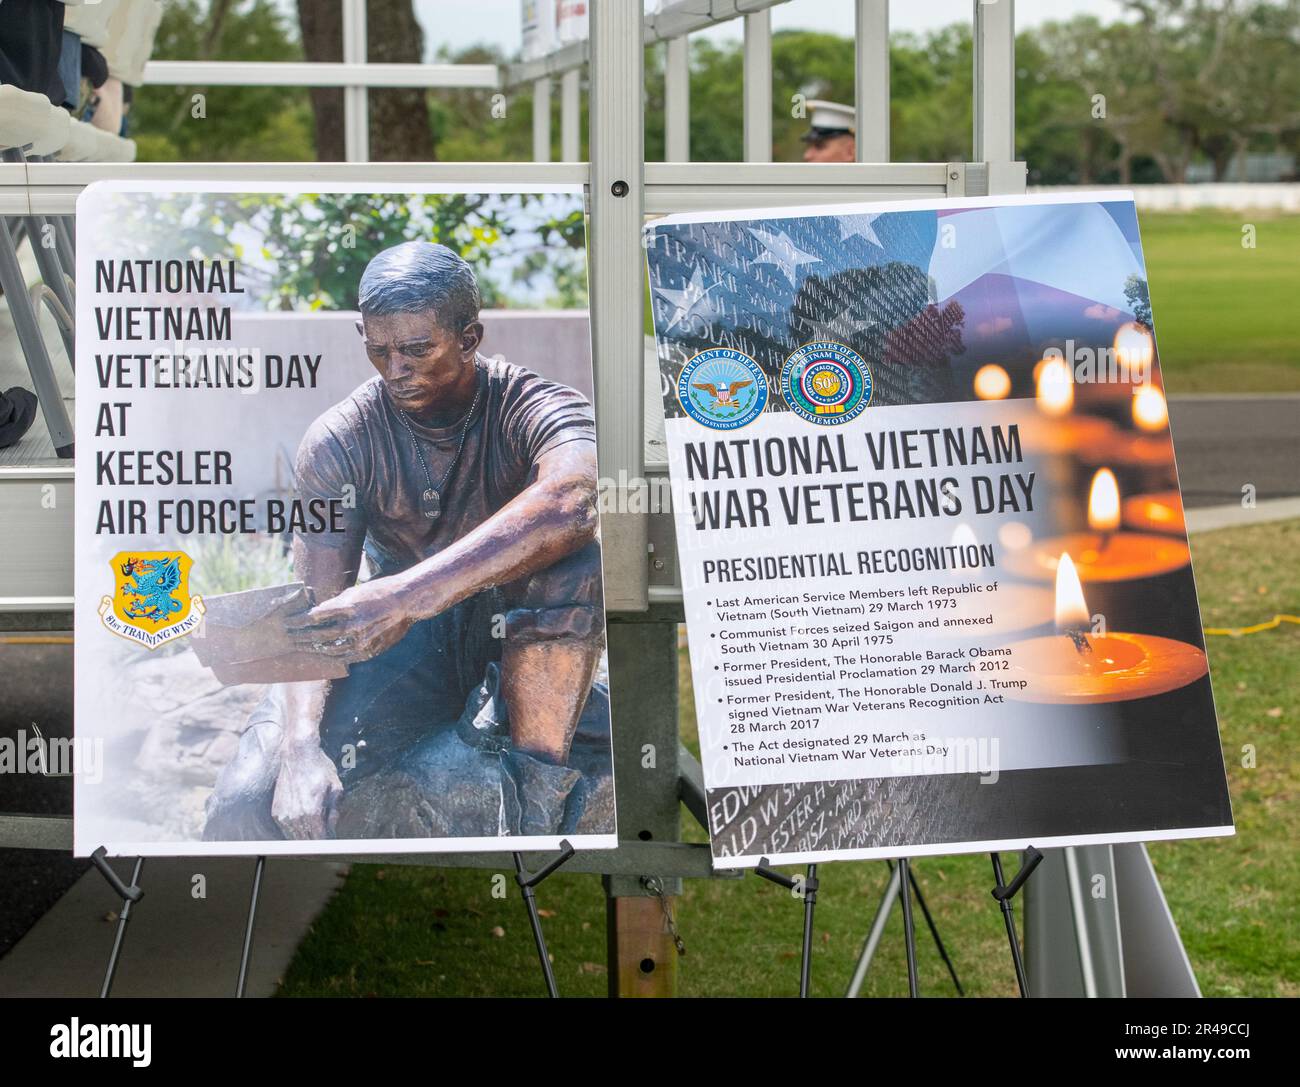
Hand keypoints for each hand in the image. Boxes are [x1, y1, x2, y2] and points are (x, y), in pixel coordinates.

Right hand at [272, 744, 342, 839]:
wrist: (298, 755)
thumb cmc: (319, 769)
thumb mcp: (336, 789)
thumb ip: (334, 811)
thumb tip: (332, 828)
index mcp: (313, 812)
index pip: (320, 841)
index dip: (327, 845)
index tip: (333, 846)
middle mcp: (296, 817)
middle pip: (307, 843)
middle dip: (317, 844)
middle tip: (326, 843)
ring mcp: (284, 816)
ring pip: (296, 838)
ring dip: (306, 839)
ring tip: (316, 836)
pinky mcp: (277, 812)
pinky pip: (287, 830)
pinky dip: (295, 831)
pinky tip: (304, 827)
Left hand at [284, 577, 414, 662]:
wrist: (405, 602)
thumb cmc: (378, 592)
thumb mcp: (354, 591)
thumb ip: (335, 603)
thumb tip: (315, 613)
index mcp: (349, 606)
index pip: (315, 616)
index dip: (299, 620)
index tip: (288, 622)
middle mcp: (354, 624)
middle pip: (319, 634)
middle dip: (301, 636)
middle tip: (290, 636)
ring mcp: (362, 639)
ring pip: (330, 649)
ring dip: (313, 648)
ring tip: (302, 645)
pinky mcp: (369, 649)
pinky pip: (345, 657)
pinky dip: (331, 655)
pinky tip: (323, 653)